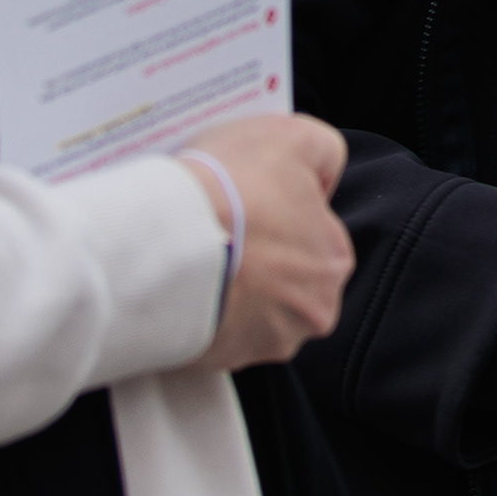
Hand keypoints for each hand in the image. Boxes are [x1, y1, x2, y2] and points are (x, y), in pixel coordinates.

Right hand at [178, 113, 353, 370]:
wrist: (163, 244)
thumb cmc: (229, 188)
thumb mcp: (292, 136)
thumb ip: (323, 152)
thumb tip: (321, 173)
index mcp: (333, 261)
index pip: (312, 232)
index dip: (279, 210)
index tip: (248, 201)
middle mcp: (309, 313)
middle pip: (285, 277)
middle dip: (259, 255)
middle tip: (221, 226)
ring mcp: (261, 343)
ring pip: (250, 308)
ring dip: (230, 286)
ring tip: (197, 254)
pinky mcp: (217, 360)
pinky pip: (212, 331)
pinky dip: (201, 310)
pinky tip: (183, 282)